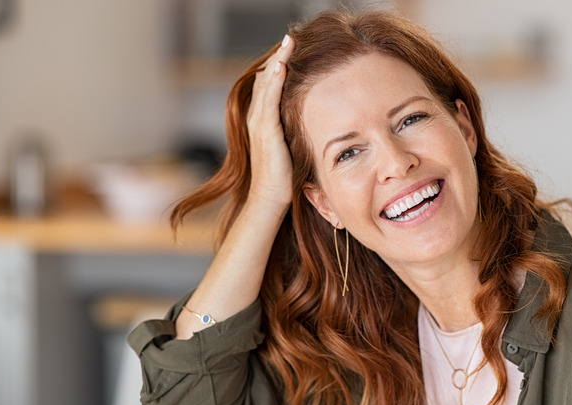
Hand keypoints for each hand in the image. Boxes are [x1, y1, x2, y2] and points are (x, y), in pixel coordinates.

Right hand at [246, 35, 295, 209]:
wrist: (270, 199)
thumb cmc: (284, 178)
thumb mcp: (291, 146)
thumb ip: (295, 130)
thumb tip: (314, 119)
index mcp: (263, 120)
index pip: (270, 84)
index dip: (280, 65)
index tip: (293, 50)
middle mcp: (257, 117)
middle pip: (266, 77)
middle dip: (279, 56)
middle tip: (291, 38)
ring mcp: (259, 123)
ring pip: (266, 83)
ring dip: (277, 60)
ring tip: (288, 42)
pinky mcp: (265, 131)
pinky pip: (268, 99)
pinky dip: (274, 80)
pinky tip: (281, 65)